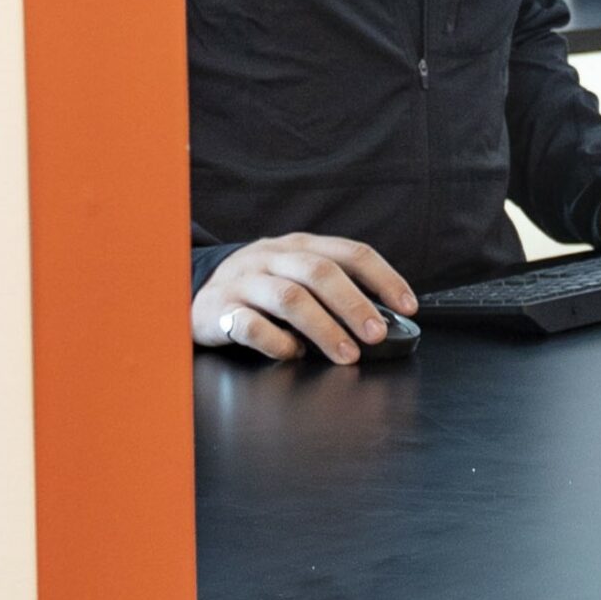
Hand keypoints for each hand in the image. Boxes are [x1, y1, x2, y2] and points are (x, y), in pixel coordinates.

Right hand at [191, 234, 416, 364]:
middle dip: (355, 305)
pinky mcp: (216, 310)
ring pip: (289, 298)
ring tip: (346, 354)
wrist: (192, 292)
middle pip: (321, 273)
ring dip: (324, 328)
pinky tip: (293, 353)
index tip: (408, 306)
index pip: (352, 253)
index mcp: (301, 245)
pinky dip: (276, 342)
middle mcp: (272, 257)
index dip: (384, 278)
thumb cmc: (260, 287)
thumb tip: (380, 317)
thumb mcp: (295, 275)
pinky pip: (248, 325)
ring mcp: (243, 281)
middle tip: (376, 335)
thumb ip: (330, 287)